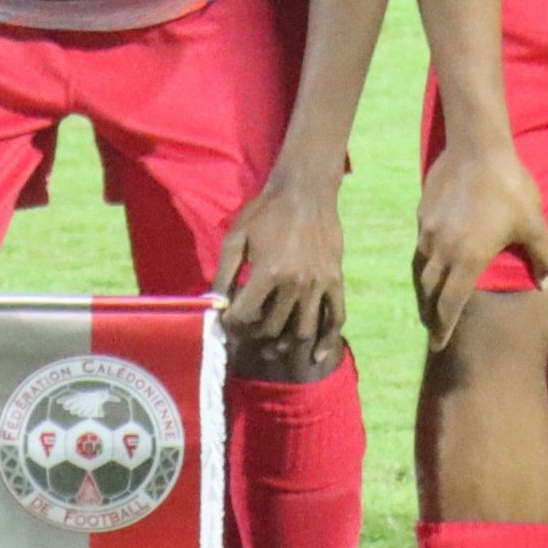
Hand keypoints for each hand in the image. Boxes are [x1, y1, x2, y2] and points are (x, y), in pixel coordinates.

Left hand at [216, 165, 348, 363]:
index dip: (232, 324)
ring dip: (283, 345)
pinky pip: (335, 318)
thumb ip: (223, 273)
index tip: (227, 322)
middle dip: (253, 335)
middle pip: (272, 327)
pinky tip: (314, 357)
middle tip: (244, 333)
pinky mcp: (335, 281)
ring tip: (269, 348)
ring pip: (301, 330)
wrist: (306, 190)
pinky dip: (326, 341)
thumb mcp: (236, 237)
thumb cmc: (266, 211)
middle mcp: (296, 283)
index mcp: (269, 272)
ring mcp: (318, 284)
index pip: (246, 315)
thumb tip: (212, 304)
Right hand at [411, 136, 547, 351]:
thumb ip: (542, 256)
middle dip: (429, 314)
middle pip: (428, 292)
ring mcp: (428, 231)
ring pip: (420, 270)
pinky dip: (423, 263)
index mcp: (467, 258)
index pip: (450, 304)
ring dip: (423, 291)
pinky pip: (420, 246)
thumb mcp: (533, 223)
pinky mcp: (422, 213)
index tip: (439, 345)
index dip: (444, 327)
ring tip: (427, 302)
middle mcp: (442, 249)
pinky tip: (430, 261)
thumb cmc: (510, 187)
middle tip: (432, 329)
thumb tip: (545, 283)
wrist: (477, 147)